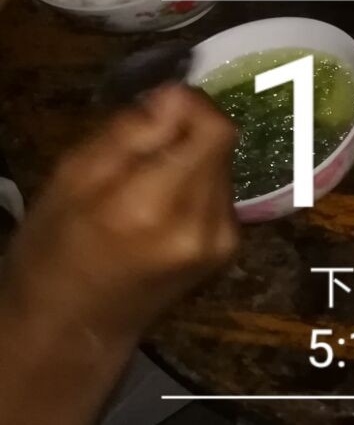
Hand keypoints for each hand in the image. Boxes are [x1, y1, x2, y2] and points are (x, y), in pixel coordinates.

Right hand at [0, 84, 239, 349]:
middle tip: (141, 148)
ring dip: (191, 160)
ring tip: (144, 183)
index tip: (159, 108)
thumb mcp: (69, 180)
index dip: (192, 106)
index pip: (216, 130)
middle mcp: (200, 225)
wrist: (68, 328)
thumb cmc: (54, 249)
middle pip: (222, 144)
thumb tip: (177, 95)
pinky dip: (195, 186)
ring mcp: (221, 242)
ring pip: (223, 166)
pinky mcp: (228, 250)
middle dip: (185, 133)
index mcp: (152, 206)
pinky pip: (221, 193)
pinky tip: (161, 207)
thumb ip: (128, 134)